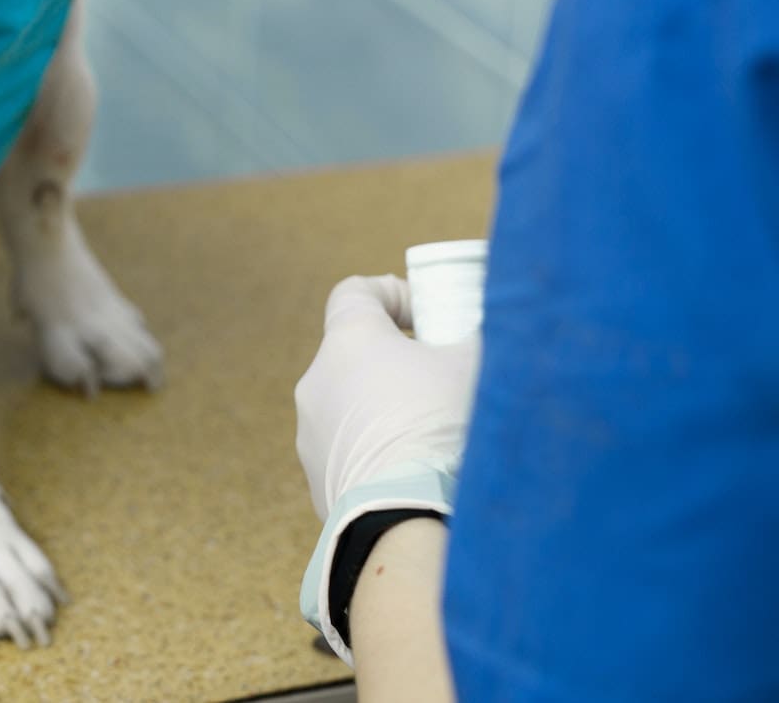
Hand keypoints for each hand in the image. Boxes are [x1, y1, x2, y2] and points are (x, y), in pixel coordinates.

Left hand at [294, 275, 478, 521]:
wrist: (411, 522)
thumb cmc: (447, 431)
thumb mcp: (480, 366)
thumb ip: (484, 335)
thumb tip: (503, 327)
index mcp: (349, 340)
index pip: (355, 293)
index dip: (393, 295)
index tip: (428, 316)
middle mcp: (317, 382)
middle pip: (358, 356)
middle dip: (401, 364)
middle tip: (446, 382)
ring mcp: (311, 435)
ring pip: (355, 411)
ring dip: (392, 415)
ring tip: (441, 441)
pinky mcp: (318, 482)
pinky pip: (353, 459)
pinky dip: (383, 461)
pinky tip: (423, 480)